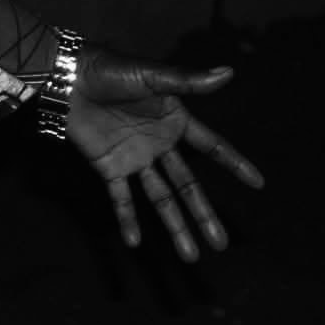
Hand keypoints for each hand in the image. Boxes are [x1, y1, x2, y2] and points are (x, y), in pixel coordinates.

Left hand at [66, 48, 264, 261]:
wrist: (66, 77)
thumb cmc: (109, 69)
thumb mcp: (150, 75)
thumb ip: (187, 80)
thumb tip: (228, 72)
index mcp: (174, 121)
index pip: (211, 147)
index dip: (234, 163)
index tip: (258, 183)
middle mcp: (159, 145)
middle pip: (188, 185)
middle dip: (204, 214)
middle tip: (221, 244)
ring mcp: (134, 158)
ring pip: (160, 197)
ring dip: (174, 226)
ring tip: (190, 255)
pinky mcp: (108, 166)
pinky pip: (120, 197)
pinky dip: (126, 218)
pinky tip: (134, 242)